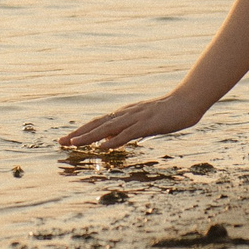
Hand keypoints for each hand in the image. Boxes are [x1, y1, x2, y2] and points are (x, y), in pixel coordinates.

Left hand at [59, 90, 205, 148]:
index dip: (82, 131)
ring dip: (90, 136)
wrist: (187, 101)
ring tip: (74, 143)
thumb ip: (129, 129)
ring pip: (108, 128)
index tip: (67, 139)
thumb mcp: (144, 122)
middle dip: (79, 134)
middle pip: (98, 125)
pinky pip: (128, 134)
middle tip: (60, 142)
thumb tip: (113, 139)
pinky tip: (104, 147)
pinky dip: (114, 140)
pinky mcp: (147, 124)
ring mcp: (136, 119)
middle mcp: (126, 114)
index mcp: (125, 114)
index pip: (99, 123)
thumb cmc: (168, 113)